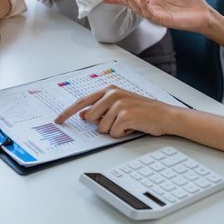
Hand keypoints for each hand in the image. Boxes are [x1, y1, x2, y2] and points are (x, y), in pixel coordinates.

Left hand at [54, 85, 171, 137]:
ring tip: (127, 123)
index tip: (58, 119)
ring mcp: (118, 104)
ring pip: (101, 128)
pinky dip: (122, 134)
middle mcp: (112, 94)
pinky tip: (132, 126)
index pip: (82, 101)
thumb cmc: (143, 112)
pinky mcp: (125, 115)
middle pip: (90, 118)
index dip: (67, 112)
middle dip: (101, 125)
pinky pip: (113, 133)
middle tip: (118, 121)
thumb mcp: (119, 106)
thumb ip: (100, 109)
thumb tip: (82, 115)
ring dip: (113, 130)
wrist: (165, 115)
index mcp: (109, 90)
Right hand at [103, 0, 216, 33]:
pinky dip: (145, 7)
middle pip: (132, 4)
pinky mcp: (164, 21)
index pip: (133, 1)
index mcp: (154, 3)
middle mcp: (153, 10)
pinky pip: (151, 14)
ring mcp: (158, 16)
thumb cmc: (191, 3)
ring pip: (139, 9)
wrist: (204, 14)